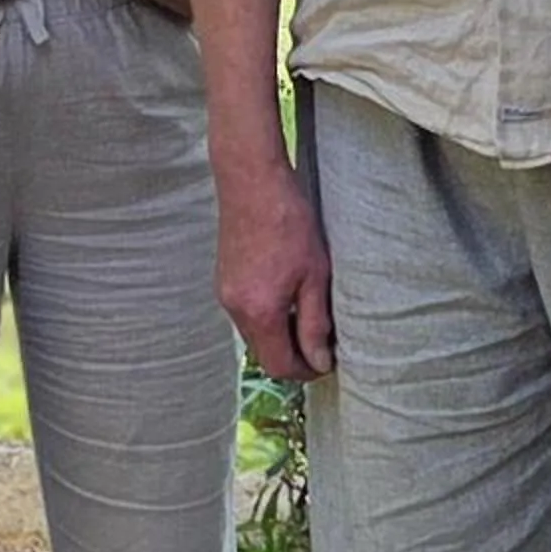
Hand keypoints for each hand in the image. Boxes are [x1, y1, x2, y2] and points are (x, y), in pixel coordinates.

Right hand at [219, 159, 335, 382]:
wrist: (252, 181)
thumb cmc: (289, 222)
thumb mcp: (314, 274)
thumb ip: (314, 323)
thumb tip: (320, 361)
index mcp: (259, 312)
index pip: (279, 366)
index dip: (305, 370)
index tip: (327, 360)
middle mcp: (235, 309)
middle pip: (263, 353)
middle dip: (292, 355)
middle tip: (322, 341)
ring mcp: (225, 294)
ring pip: (254, 334)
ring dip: (279, 335)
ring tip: (306, 314)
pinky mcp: (223, 279)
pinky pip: (245, 313)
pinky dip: (266, 316)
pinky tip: (286, 293)